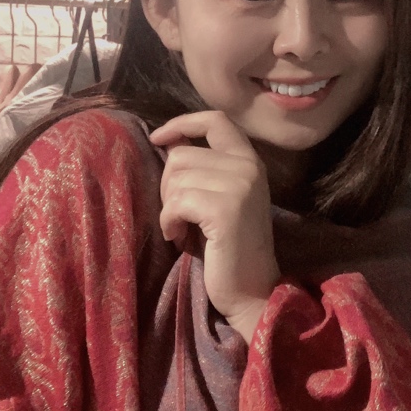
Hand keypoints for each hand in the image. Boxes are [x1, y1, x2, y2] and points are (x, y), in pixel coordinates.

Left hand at [148, 111, 280, 327]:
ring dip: (169, 207)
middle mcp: (249, 167)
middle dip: (168, 185)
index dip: (182, 123)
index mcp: (250, 160)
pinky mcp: (226, 209)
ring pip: (176, 178)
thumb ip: (203, 168)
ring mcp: (240, 186)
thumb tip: (168, 142)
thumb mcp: (219, 197)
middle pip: (182, 155)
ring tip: (183, 228)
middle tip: (179, 214)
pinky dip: (169, 221)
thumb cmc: (228, 247)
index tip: (158, 138)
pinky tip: (179, 238)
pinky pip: (176, 202)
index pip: (215, 120)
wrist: (252, 289)